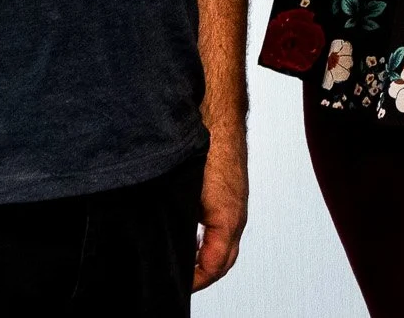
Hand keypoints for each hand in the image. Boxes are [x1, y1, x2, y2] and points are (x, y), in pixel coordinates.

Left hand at [193, 135, 247, 290]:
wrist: (218, 120)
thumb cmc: (205, 149)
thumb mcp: (185, 194)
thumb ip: (179, 225)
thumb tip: (166, 247)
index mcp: (227, 220)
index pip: (214, 267)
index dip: (194, 281)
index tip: (178, 284)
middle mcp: (237, 216)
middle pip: (224, 261)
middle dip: (203, 276)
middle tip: (181, 280)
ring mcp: (237, 206)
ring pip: (228, 245)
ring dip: (208, 259)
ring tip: (185, 264)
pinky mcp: (233, 196)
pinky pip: (227, 229)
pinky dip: (211, 242)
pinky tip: (194, 238)